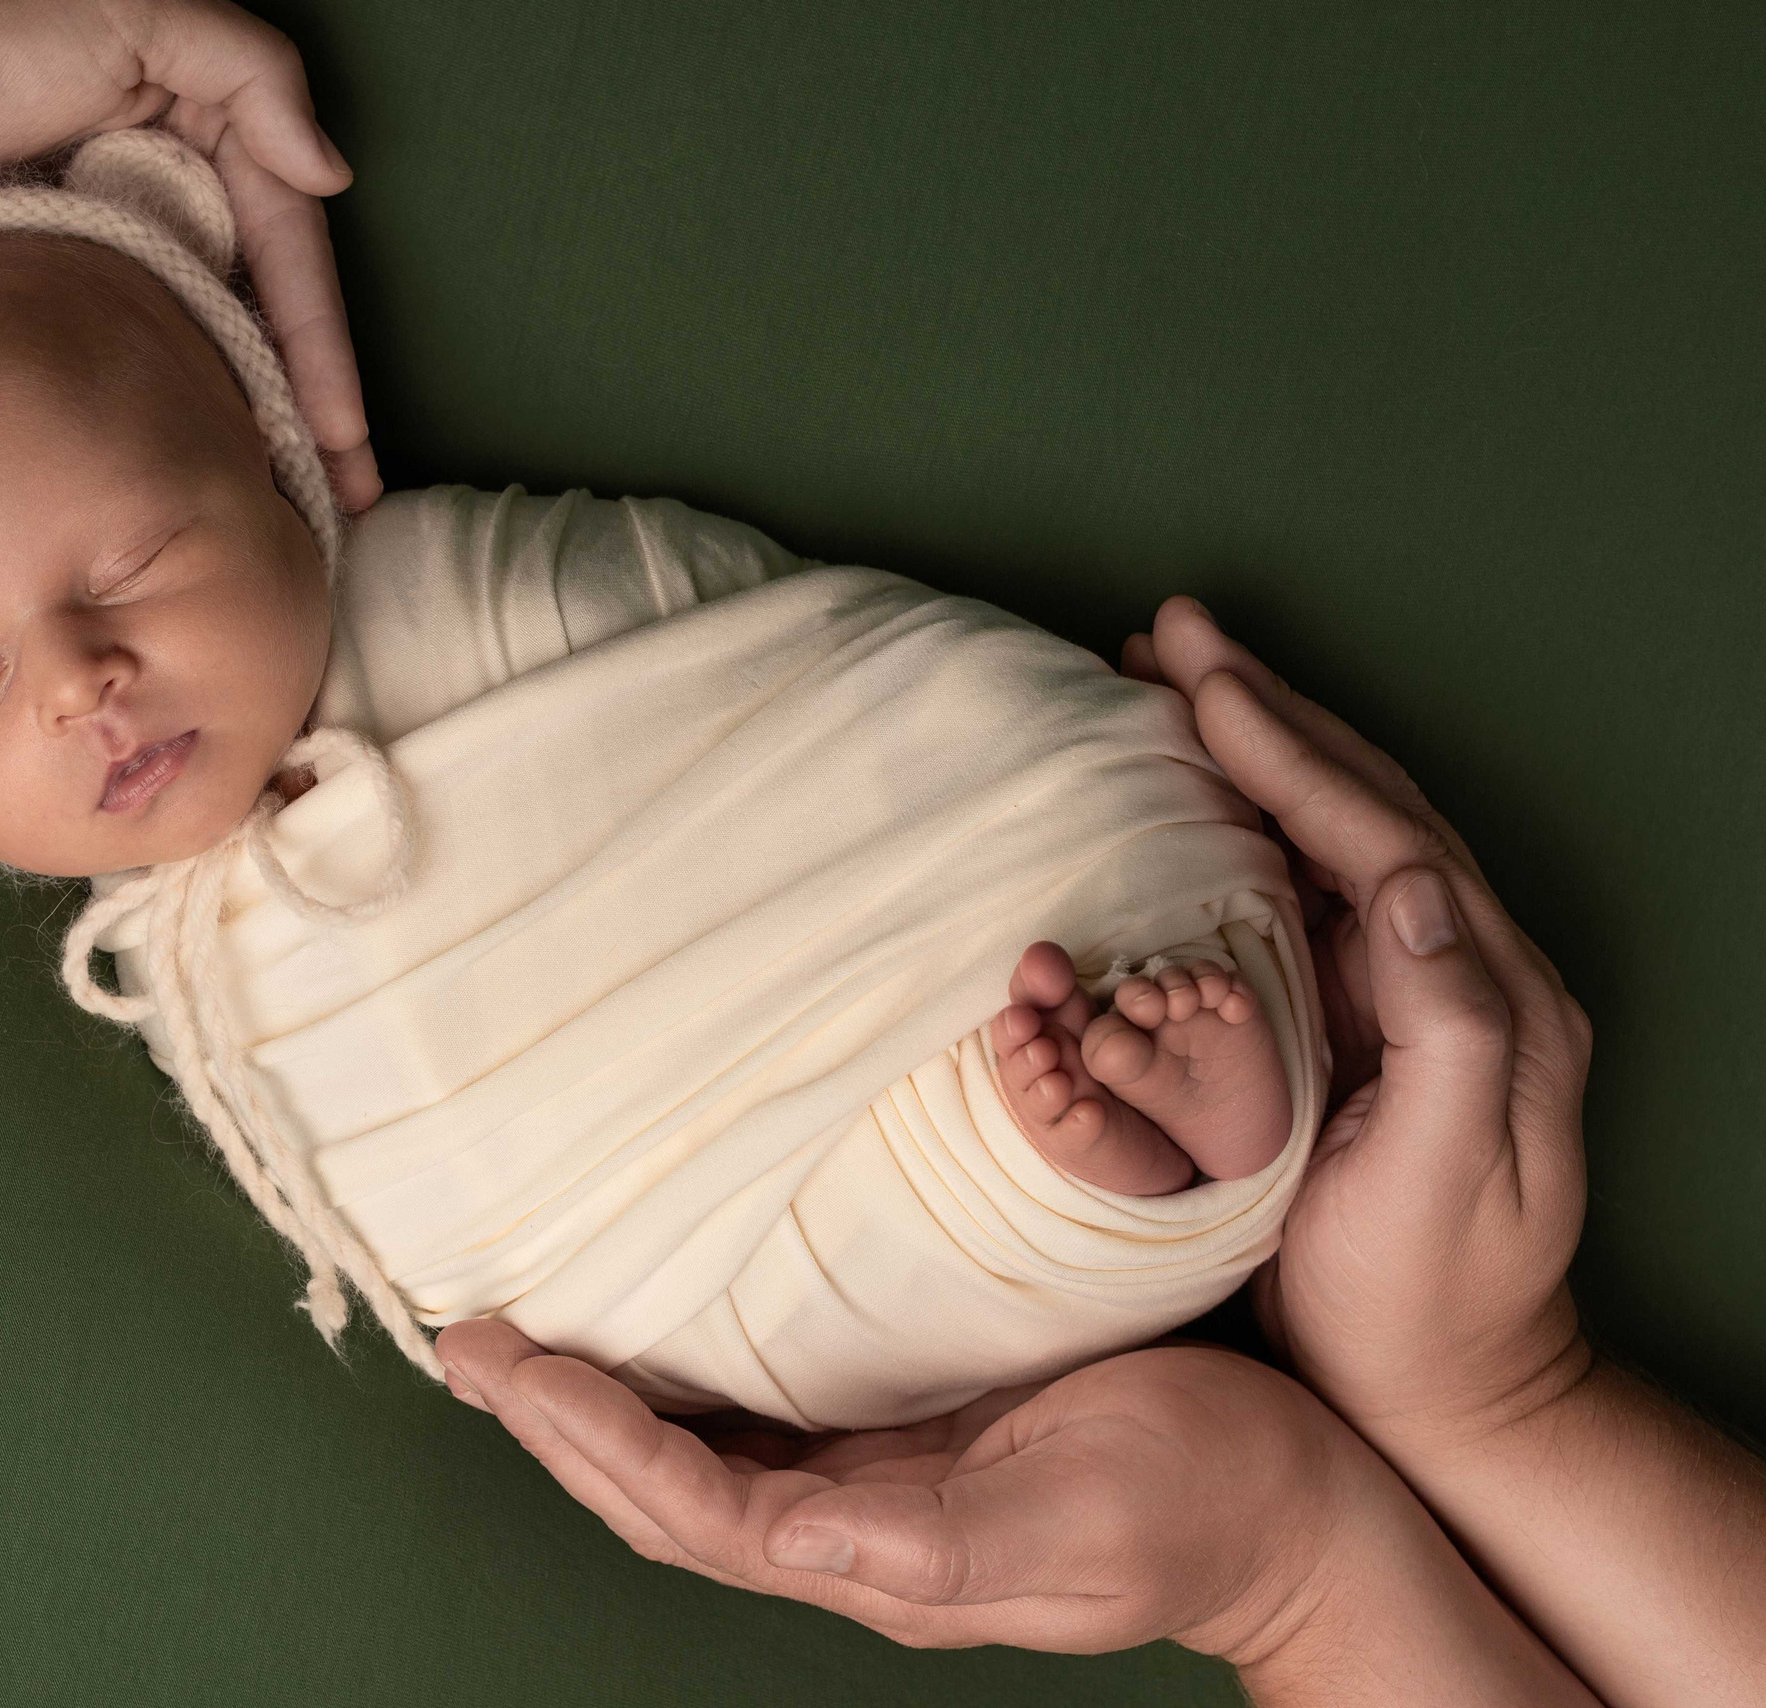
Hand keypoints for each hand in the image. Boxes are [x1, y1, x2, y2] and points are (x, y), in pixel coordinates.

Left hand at [0, 0, 380, 509]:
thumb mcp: (127, 19)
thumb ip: (246, 70)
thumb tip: (334, 174)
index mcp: (191, 135)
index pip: (286, 257)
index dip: (323, 352)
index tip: (344, 439)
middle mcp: (155, 198)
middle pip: (254, 321)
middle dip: (305, 415)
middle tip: (335, 507)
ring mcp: (94, 257)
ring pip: (193, 359)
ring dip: (242, 438)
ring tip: (272, 522)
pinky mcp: (30, 304)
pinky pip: (116, 375)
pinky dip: (159, 429)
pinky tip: (182, 486)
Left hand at [434, 1321, 1589, 1701]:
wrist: (1297, 1506)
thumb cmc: (1200, 1506)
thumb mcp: (1074, 1524)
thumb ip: (934, 1547)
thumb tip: (793, 1541)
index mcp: (878, 1556)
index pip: (689, 1507)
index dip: (589, 1439)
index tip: (504, 1365)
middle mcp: (854, 1524)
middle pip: (664, 1482)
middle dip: (556, 1422)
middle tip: (465, 1341)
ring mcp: (878, 1479)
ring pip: (701, 1445)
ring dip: (603, 1399)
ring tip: (519, 1334)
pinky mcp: (913, 1425)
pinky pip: (768, 1405)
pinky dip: (690, 1372)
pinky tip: (658, 1322)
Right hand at [1120, 599, 1592, 1452]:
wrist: (1443, 1391)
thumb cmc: (1427, 1301)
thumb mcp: (1450, 1179)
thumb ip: (1456, 1030)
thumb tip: (1422, 888)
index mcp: (1489, 998)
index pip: (1382, 837)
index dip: (1290, 752)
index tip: (1199, 681)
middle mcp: (1459, 974)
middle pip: (1362, 805)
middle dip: (1264, 711)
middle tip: (1166, 635)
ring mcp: (1409, 996)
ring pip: (1329, 834)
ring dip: (1250, 749)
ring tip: (1166, 682)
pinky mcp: (1357, 1024)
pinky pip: (1297, 891)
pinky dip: (1238, 821)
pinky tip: (1186, 795)